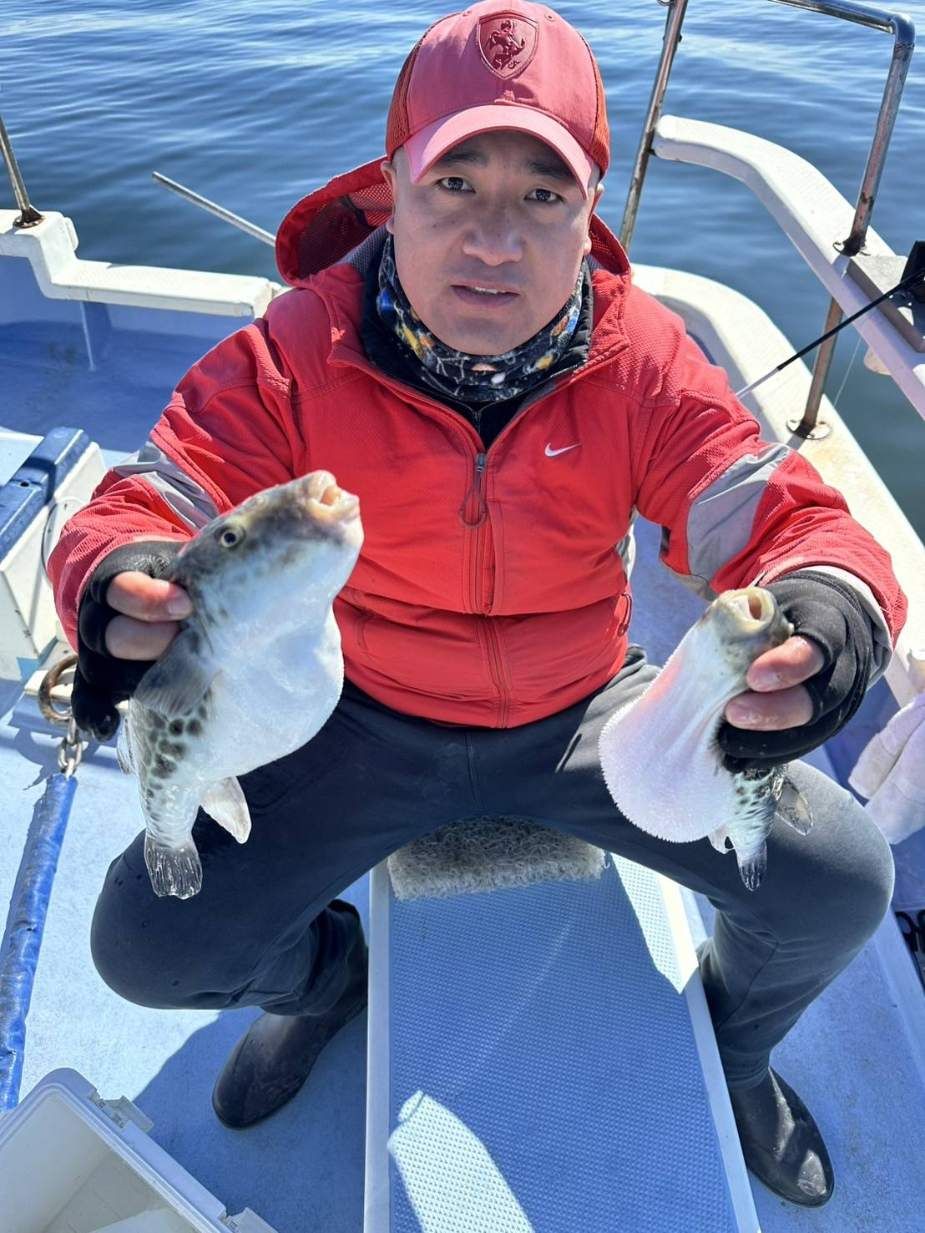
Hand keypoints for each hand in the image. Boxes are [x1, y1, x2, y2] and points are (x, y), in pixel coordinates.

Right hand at [72, 539, 189, 738]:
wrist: (140, 586)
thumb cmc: (170, 579)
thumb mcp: (179, 565)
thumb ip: (195, 571)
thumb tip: (222, 576)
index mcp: (116, 581)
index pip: (121, 589)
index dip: (151, 601)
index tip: (186, 606)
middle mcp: (98, 616)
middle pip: (115, 636)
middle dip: (155, 643)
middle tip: (188, 644)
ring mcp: (94, 651)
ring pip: (104, 670)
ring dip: (142, 680)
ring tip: (179, 679)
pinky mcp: (95, 679)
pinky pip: (87, 698)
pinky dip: (95, 713)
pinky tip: (109, 725)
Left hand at [717, 570, 874, 771]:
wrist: (829, 622)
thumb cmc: (787, 612)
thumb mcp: (772, 601)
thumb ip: (744, 620)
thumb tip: (704, 646)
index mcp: (829, 625)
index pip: (818, 646)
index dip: (789, 665)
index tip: (753, 678)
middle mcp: (845, 667)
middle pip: (818, 699)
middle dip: (774, 712)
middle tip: (733, 714)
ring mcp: (840, 701)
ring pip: (812, 730)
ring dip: (769, 742)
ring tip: (728, 744)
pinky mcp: (829, 724)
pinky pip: (804, 746)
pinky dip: (772, 755)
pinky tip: (739, 758)